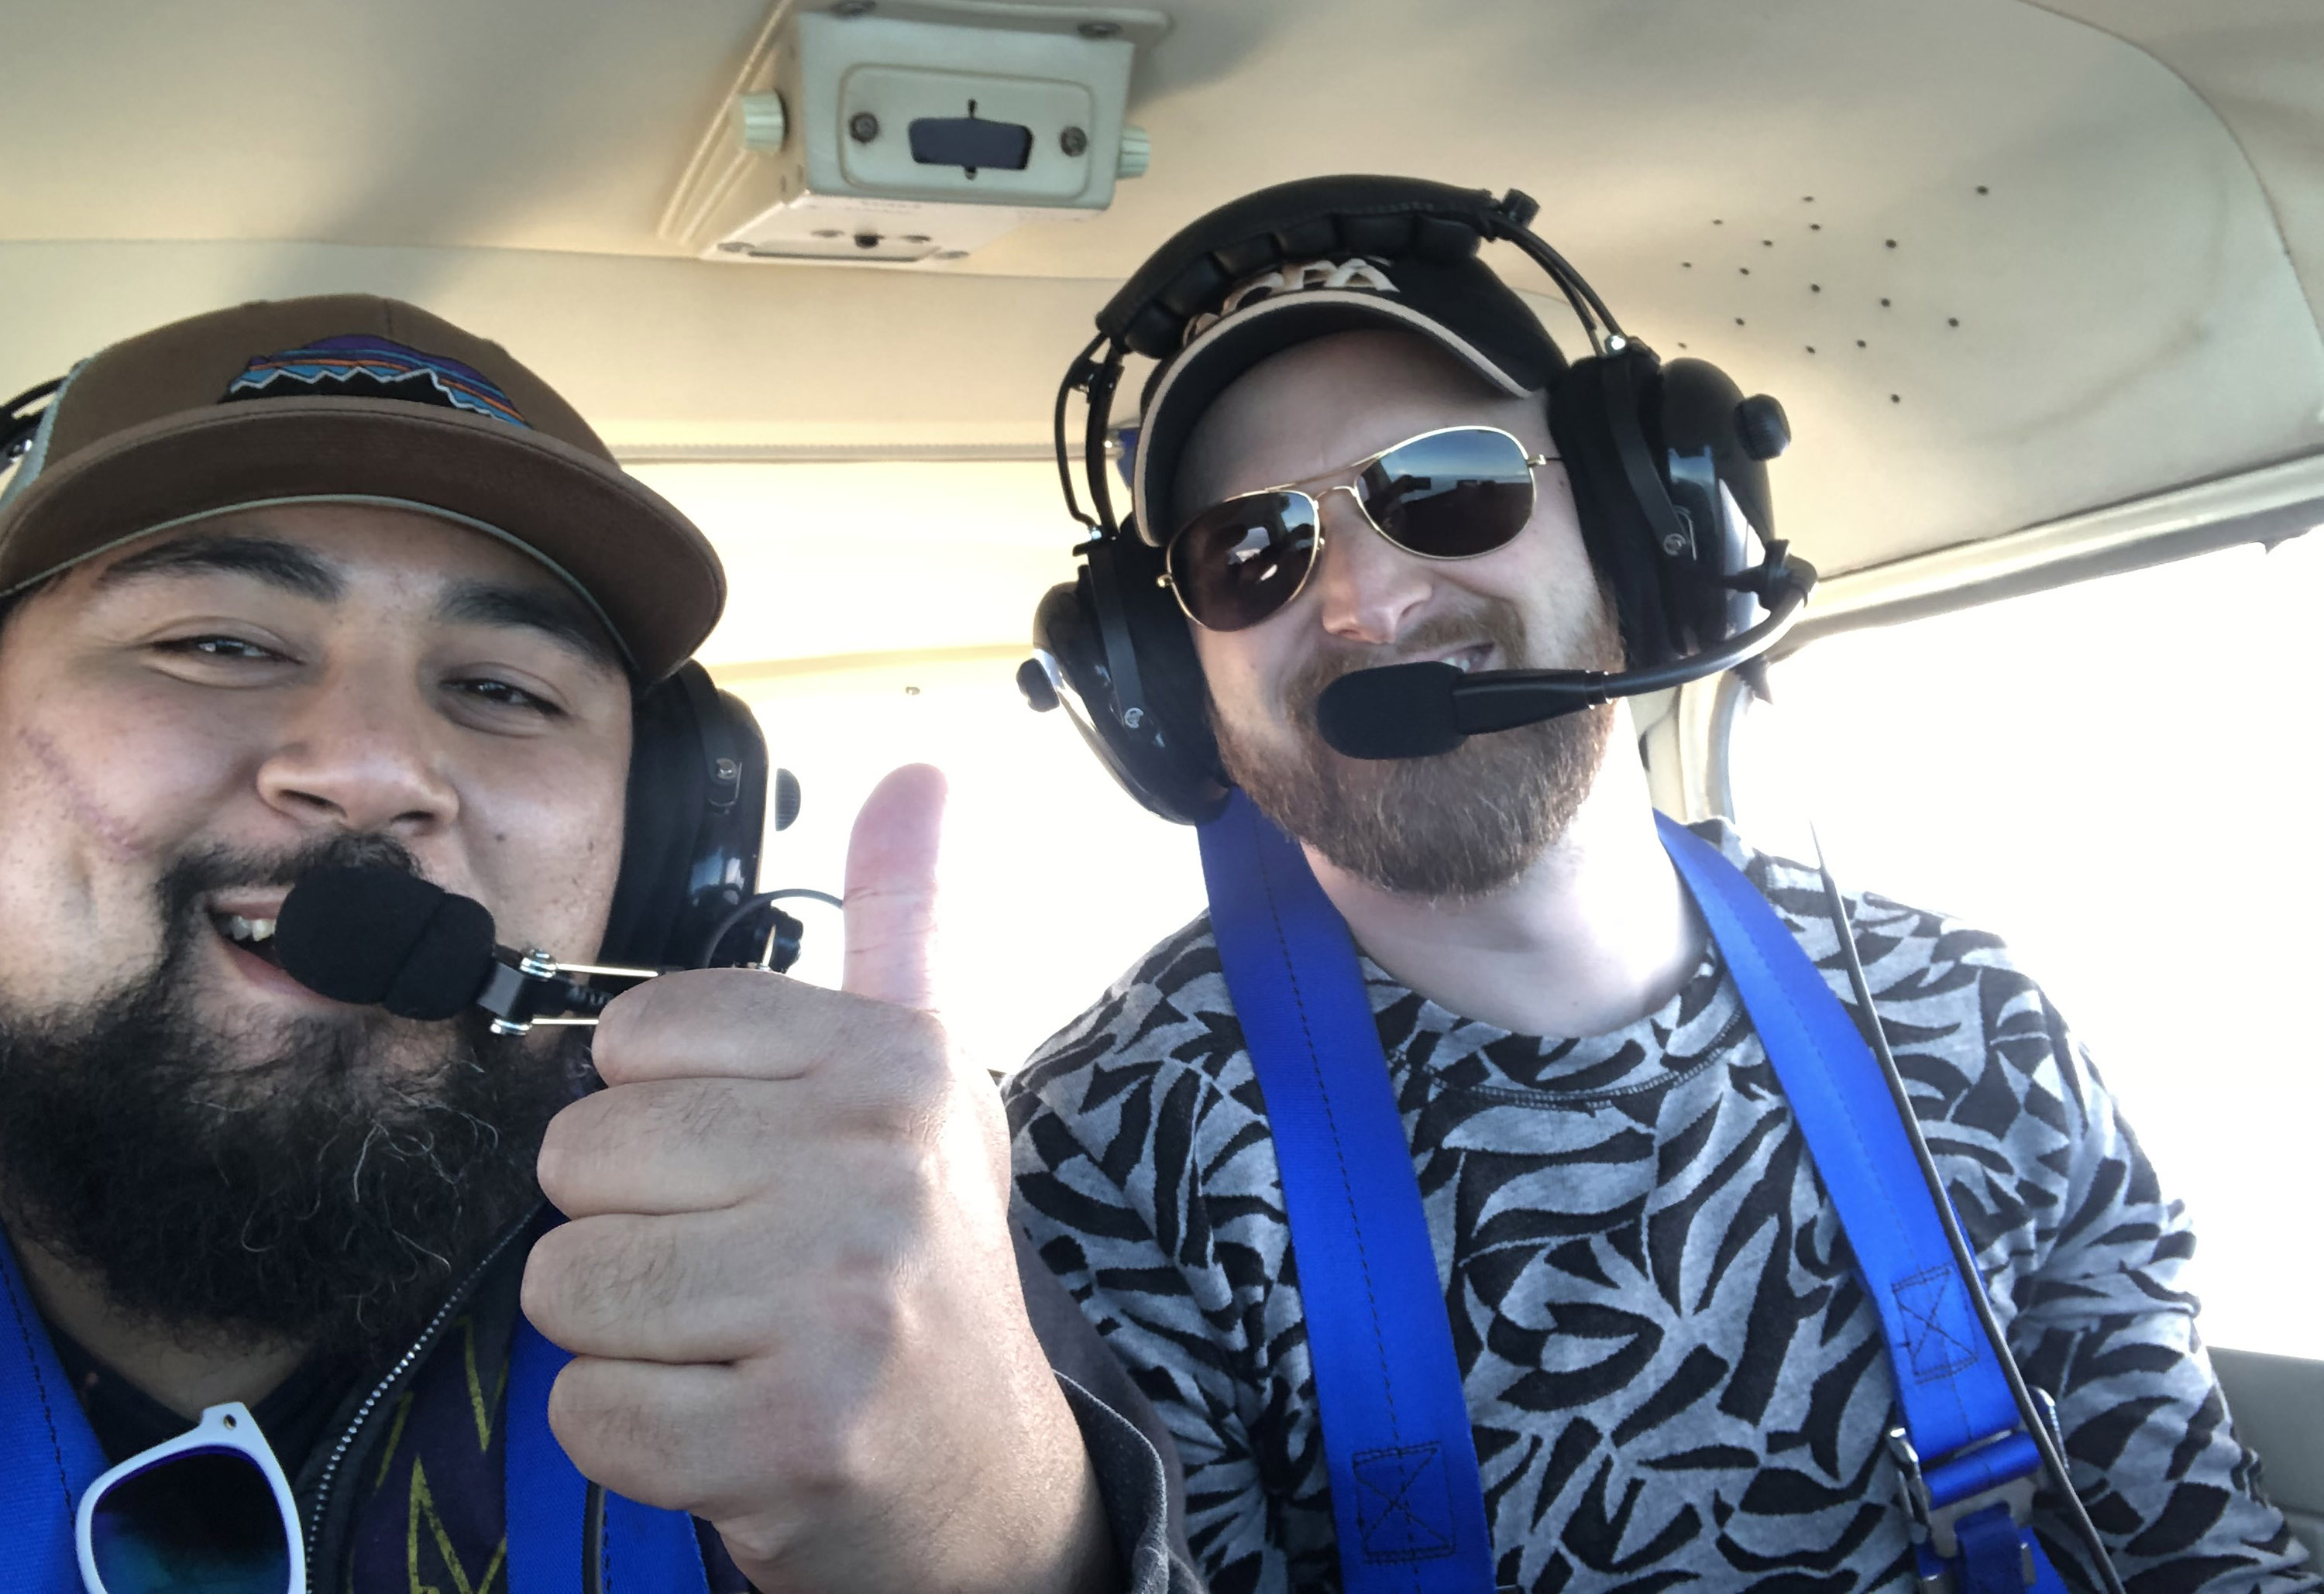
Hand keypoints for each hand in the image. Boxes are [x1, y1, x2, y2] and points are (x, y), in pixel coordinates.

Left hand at [522, 764, 1111, 1593]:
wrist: (983, 1475)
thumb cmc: (922, 1260)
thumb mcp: (929, 1081)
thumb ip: (901, 922)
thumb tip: (921, 769)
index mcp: (895, 1065)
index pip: (636, 1035)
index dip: (656, 1113)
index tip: (746, 1166)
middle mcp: (878, 1169)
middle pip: (579, 1159)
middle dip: (627, 1228)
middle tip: (732, 1271)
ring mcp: (839, 1307)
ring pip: (564, 1285)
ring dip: (621, 1333)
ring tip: (725, 1342)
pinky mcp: (790, 1439)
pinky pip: (583, 1408)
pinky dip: (628, 1430)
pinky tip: (722, 1418)